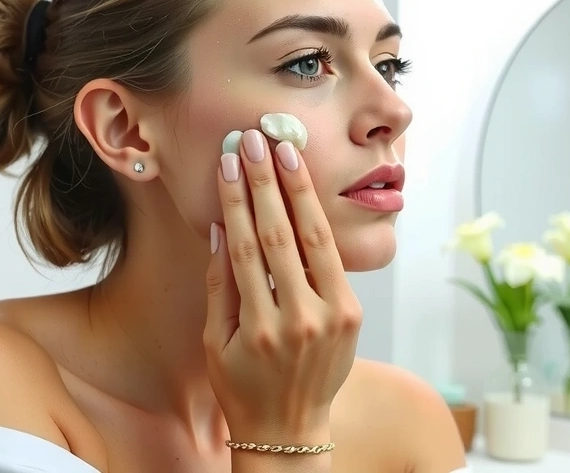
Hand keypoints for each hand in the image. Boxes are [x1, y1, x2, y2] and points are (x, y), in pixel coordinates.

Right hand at [203, 128, 362, 447]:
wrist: (288, 428)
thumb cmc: (242, 385)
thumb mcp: (216, 343)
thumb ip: (220, 285)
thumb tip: (220, 227)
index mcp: (261, 328)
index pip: (245, 248)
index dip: (236, 200)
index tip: (228, 164)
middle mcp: (301, 320)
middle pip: (281, 235)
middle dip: (267, 182)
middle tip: (256, 142)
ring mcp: (334, 316)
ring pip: (316, 239)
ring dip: (300, 191)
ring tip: (287, 153)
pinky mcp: (353, 314)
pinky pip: (332, 259)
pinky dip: (317, 222)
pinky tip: (305, 191)